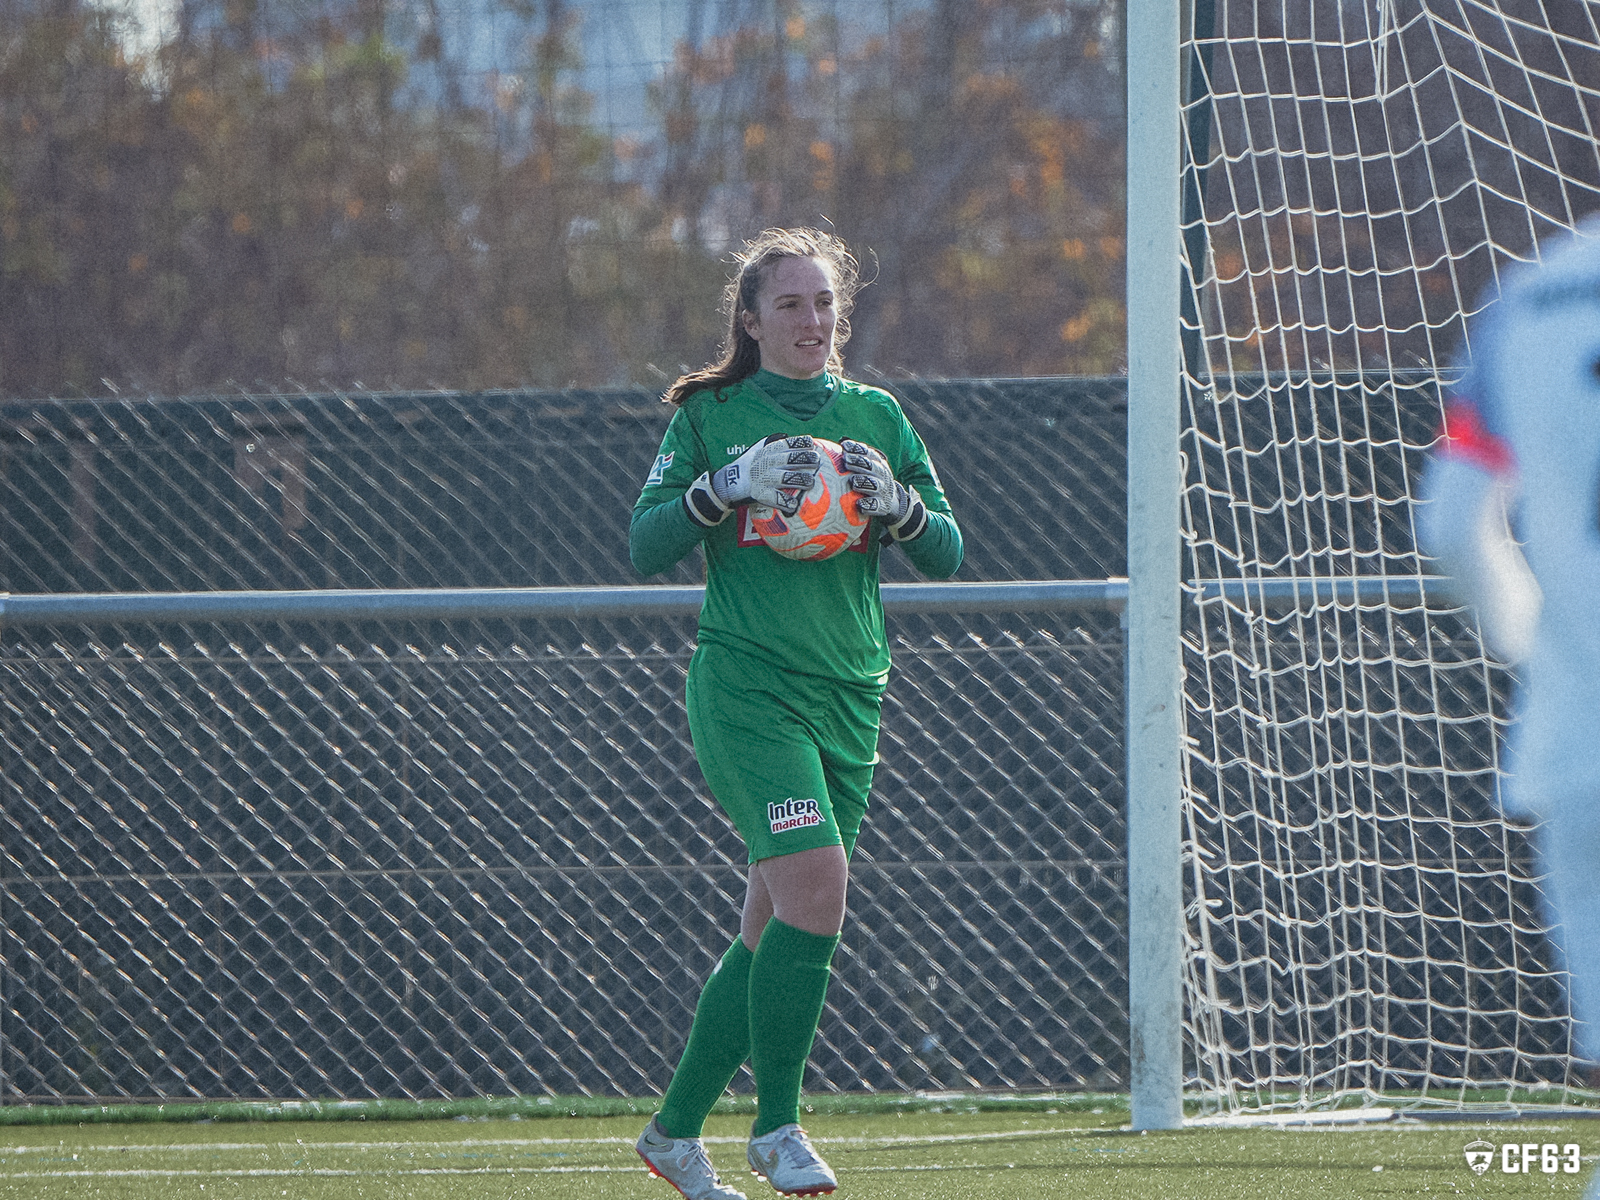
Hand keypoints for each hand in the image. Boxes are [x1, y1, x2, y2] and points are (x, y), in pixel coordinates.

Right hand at [682, 435, 821, 527]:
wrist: (728, 484)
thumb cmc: (748, 467)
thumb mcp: (757, 451)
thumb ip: (772, 445)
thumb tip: (790, 436)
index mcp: (766, 452)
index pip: (785, 444)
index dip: (799, 443)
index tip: (812, 443)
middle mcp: (765, 463)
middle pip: (789, 460)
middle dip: (805, 459)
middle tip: (817, 461)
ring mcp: (763, 479)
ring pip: (786, 478)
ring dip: (800, 480)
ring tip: (811, 482)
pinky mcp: (760, 494)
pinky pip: (775, 499)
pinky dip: (785, 502)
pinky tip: (794, 504)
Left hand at [841, 440, 928, 540]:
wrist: (890, 501)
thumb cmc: (870, 480)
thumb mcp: (867, 468)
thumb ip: (855, 458)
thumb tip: (840, 444)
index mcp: (878, 464)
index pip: (869, 453)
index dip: (857, 449)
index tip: (844, 447)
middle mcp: (882, 475)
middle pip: (873, 467)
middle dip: (859, 462)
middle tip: (846, 460)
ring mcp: (883, 491)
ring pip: (875, 484)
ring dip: (864, 481)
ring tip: (854, 482)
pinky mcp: (882, 506)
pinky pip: (876, 505)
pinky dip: (868, 504)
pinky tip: (859, 503)